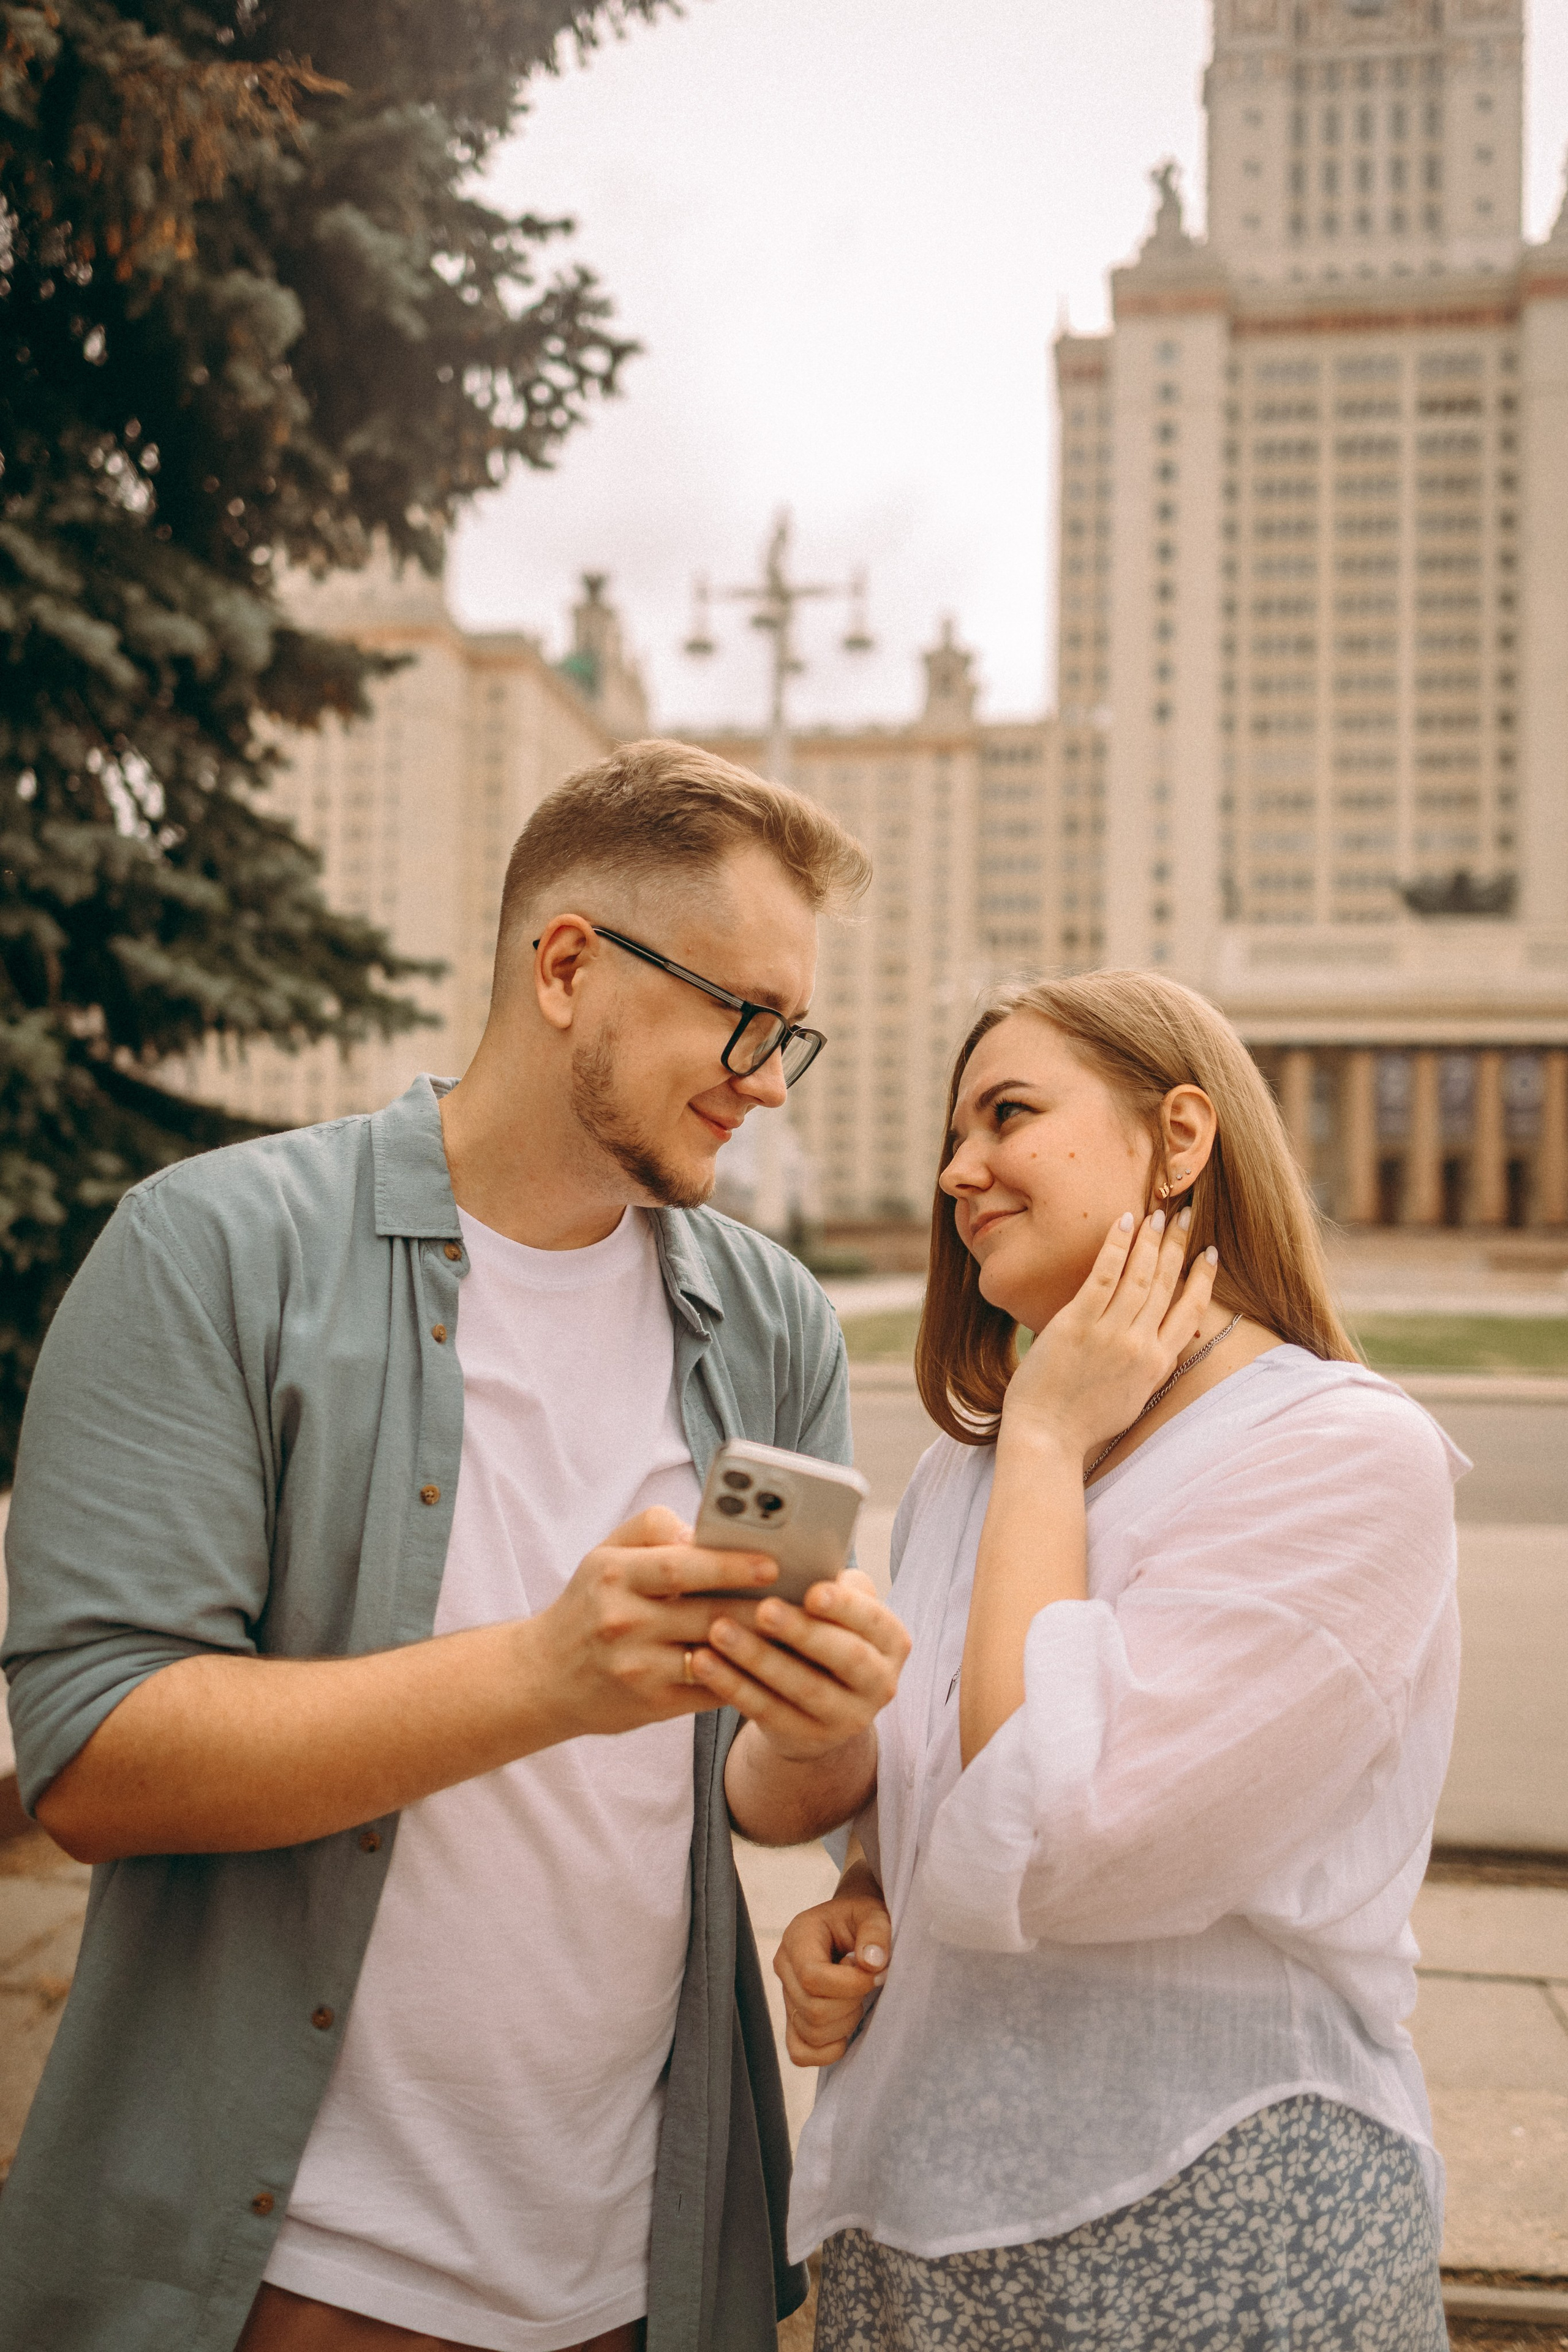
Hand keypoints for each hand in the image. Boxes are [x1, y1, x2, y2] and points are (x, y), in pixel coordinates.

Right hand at [533, 1506, 777, 1737]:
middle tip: (805, 1598)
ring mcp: (637, 1668)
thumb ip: (652, 1528)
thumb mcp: (605, 1554)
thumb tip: (704, 1531)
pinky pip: (711, 1690)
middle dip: (760, 1607)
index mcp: (613, 1575)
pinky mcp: (651, 1705)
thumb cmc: (589, 1604)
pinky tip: (772, 1664)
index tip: (773, 1562)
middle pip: (707, 1614)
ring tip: (799, 1629)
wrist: (544, 1677)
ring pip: (715, 1655)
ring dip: (760, 1645)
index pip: (680, 1565)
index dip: (730, 1564)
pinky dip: (744, 1677)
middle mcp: (622, 1622)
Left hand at [689, 1569, 910, 1762]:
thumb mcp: (839, 1612)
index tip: (811, 1591)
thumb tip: (801, 1555)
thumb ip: (830, 1584)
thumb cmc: (825, 1634)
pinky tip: (704, 1662)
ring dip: (757, 1658)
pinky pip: (767, 1710)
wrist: (819, 1706)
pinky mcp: (807, 1738)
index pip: (874, 1620)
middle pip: (845, 1657)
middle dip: (802, 1631)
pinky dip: (733, 1685)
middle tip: (763, 1609)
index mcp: (891, 1641)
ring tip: (719, 1630)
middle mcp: (879, 1682)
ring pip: (802, 1687)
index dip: (845, 1606)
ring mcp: (847, 1718)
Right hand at [774, 1871, 892, 2065]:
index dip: (850, 1984)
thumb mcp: (873, 1913)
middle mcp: (784, 1967)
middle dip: (851, 2005)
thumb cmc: (861, 1918)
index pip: (812, 1976)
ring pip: (810, 2033)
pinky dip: (826, 2052)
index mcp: (798, 1936)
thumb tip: (871, 1964)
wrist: (850, 1924)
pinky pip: (800, 2053)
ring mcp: (786, 1995)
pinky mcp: (794, 2019)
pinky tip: (846, 2032)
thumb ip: (875, 1932)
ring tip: (857, 2000)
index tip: (877, 1973)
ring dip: (844, 2025)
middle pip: (812, 2010)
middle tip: (869, 1985)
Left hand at [1002, 1208, 1218, 1466]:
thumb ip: (1150, 1369)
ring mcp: (1110, 1333)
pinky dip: (1117, 1247)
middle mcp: (1141, 1345)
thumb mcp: (1133, 1398)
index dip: (1202, 1278)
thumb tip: (1164, 1347)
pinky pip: (1103, 1276)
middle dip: (1178, 1246)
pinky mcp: (1078, 1323)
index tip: (1209, 1253)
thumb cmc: (1084, 1422)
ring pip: (1140, 1276)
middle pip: (1167, 1285)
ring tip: (1159, 1214)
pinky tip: (1124, 1223)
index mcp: (1158, 1364)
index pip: (1191, 1311)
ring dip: (1152, 1241)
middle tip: (1184, 1215)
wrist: (1047, 1438)